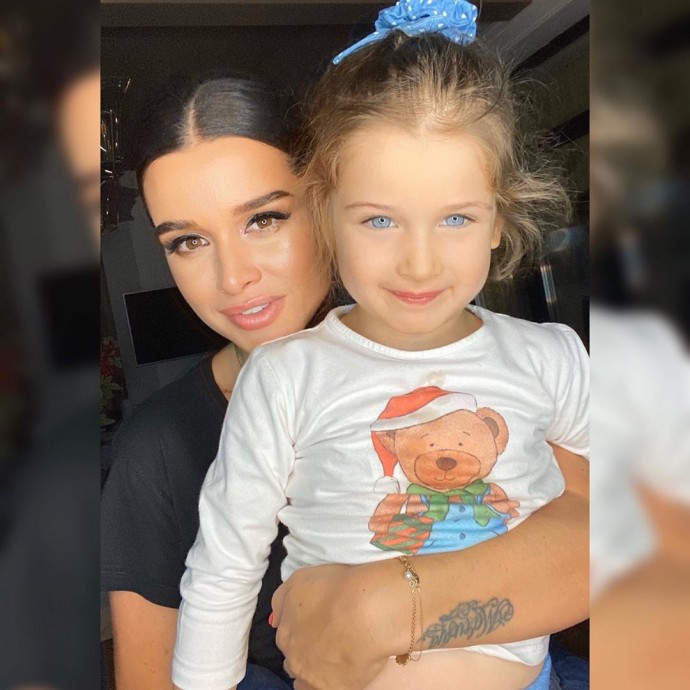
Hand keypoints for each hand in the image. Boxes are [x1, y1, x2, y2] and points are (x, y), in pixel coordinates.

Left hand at [271, 564, 388, 689]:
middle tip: (327, 640)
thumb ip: (281, 600)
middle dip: (305, 652)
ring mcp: (313, 678)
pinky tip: (343, 672)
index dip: (302, 630)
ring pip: (306, 682)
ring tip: (334, 658)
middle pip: (294, 661)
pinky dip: (330, 683)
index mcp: (285, 633)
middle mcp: (294, 659)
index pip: (287, 638)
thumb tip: (275, 620)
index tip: (317, 624)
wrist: (365, 612)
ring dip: (314, 672)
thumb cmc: (334, 589)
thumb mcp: (299, 579)